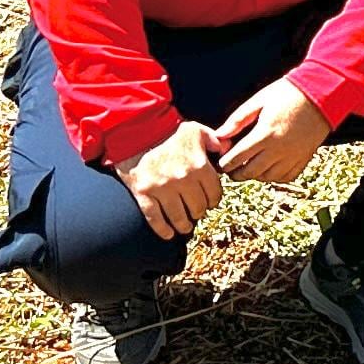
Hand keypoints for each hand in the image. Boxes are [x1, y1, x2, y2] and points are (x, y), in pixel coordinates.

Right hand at [123, 123, 223, 239]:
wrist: (136, 129)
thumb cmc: (169, 130)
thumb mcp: (197, 130)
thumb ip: (215, 142)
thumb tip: (227, 151)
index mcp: (199, 165)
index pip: (214, 193)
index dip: (214, 200)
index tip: (211, 201)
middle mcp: (182, 180)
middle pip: (198, 208)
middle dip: (199, 212)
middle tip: (197, 212)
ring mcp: (162, 189)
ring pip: (179, 217)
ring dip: (185, 225)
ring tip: (185, 226)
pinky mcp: (143, 194)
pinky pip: (155, 219)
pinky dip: (163, 230)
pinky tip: (168, 234)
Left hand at [209, 79, 330, 185]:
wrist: (322, 94)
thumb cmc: (288, 94)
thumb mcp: (259, 100)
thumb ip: (238, 119)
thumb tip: (220, 135)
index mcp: (265, 134)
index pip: (237, 158)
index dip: (225, 164)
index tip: (221, 163)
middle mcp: (279, 149)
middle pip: (250, 172)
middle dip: (237, 173)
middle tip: (231, 170)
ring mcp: (293, 156)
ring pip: (267, 177)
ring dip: (255, 175)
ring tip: (249, 168)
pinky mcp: (304, 158)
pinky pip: (286, 177)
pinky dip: (274, 176)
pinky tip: (269, 168)